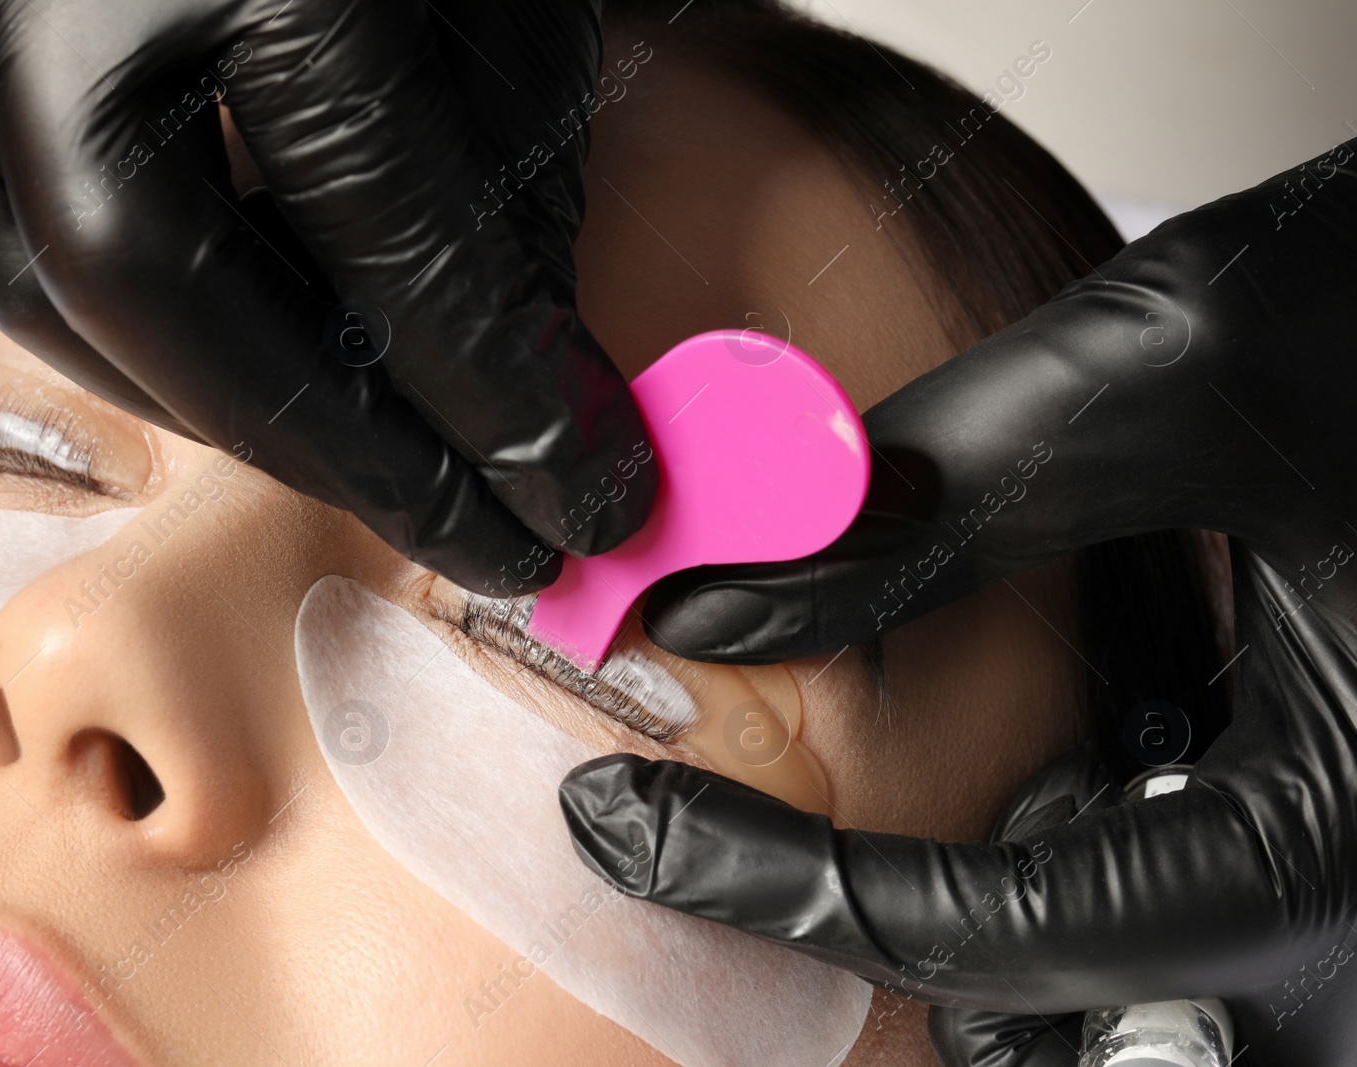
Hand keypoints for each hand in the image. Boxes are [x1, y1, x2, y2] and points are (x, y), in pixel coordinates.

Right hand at [0, 0, 654, 591]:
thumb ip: (512, 142)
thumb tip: (530, 349)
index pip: (386, 231)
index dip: (498, 390)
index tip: (586, 491)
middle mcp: (54, 9)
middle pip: (186, 314)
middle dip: (356, 457)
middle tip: (488, 540)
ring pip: (86, 308)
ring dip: (255, 420)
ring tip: (394, 479)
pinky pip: (40, 249)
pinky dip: (173, 338)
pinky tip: (282, 371)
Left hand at [562, 141, 1356, 1064]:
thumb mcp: (1173, 376)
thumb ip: (938, 506)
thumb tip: (716, 605)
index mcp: (1333, 849)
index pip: (976, 929)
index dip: (770, 881)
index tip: (620, 826)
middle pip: (1054, 1023)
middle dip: (887, 942)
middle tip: (725, 848)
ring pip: (1120, 1013)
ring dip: (986, 936)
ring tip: (854, 836)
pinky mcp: (1350, 851)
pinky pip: (1182, 942)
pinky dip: (1076, 892)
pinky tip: (1031, 790)